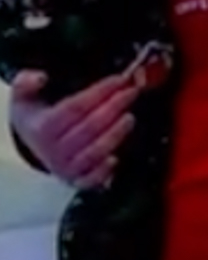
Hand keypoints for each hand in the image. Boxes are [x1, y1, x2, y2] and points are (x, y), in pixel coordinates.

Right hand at [9, 67, 135, 188]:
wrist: (31, 145)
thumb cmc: (35, 116)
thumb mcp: (23, 96)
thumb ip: (25, 82)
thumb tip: (40, 77)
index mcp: (41, 128)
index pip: (75, 108)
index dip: (99, 93)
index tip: (119, 80)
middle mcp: (52, 151)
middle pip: (88, 129)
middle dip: (113, 108)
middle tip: (132, 92)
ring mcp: (64, 168)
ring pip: (93, 153)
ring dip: (115, 135)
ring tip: (130, 117)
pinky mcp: (76, 181)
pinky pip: (91, 180)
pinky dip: (104, 171)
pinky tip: (116, 158)